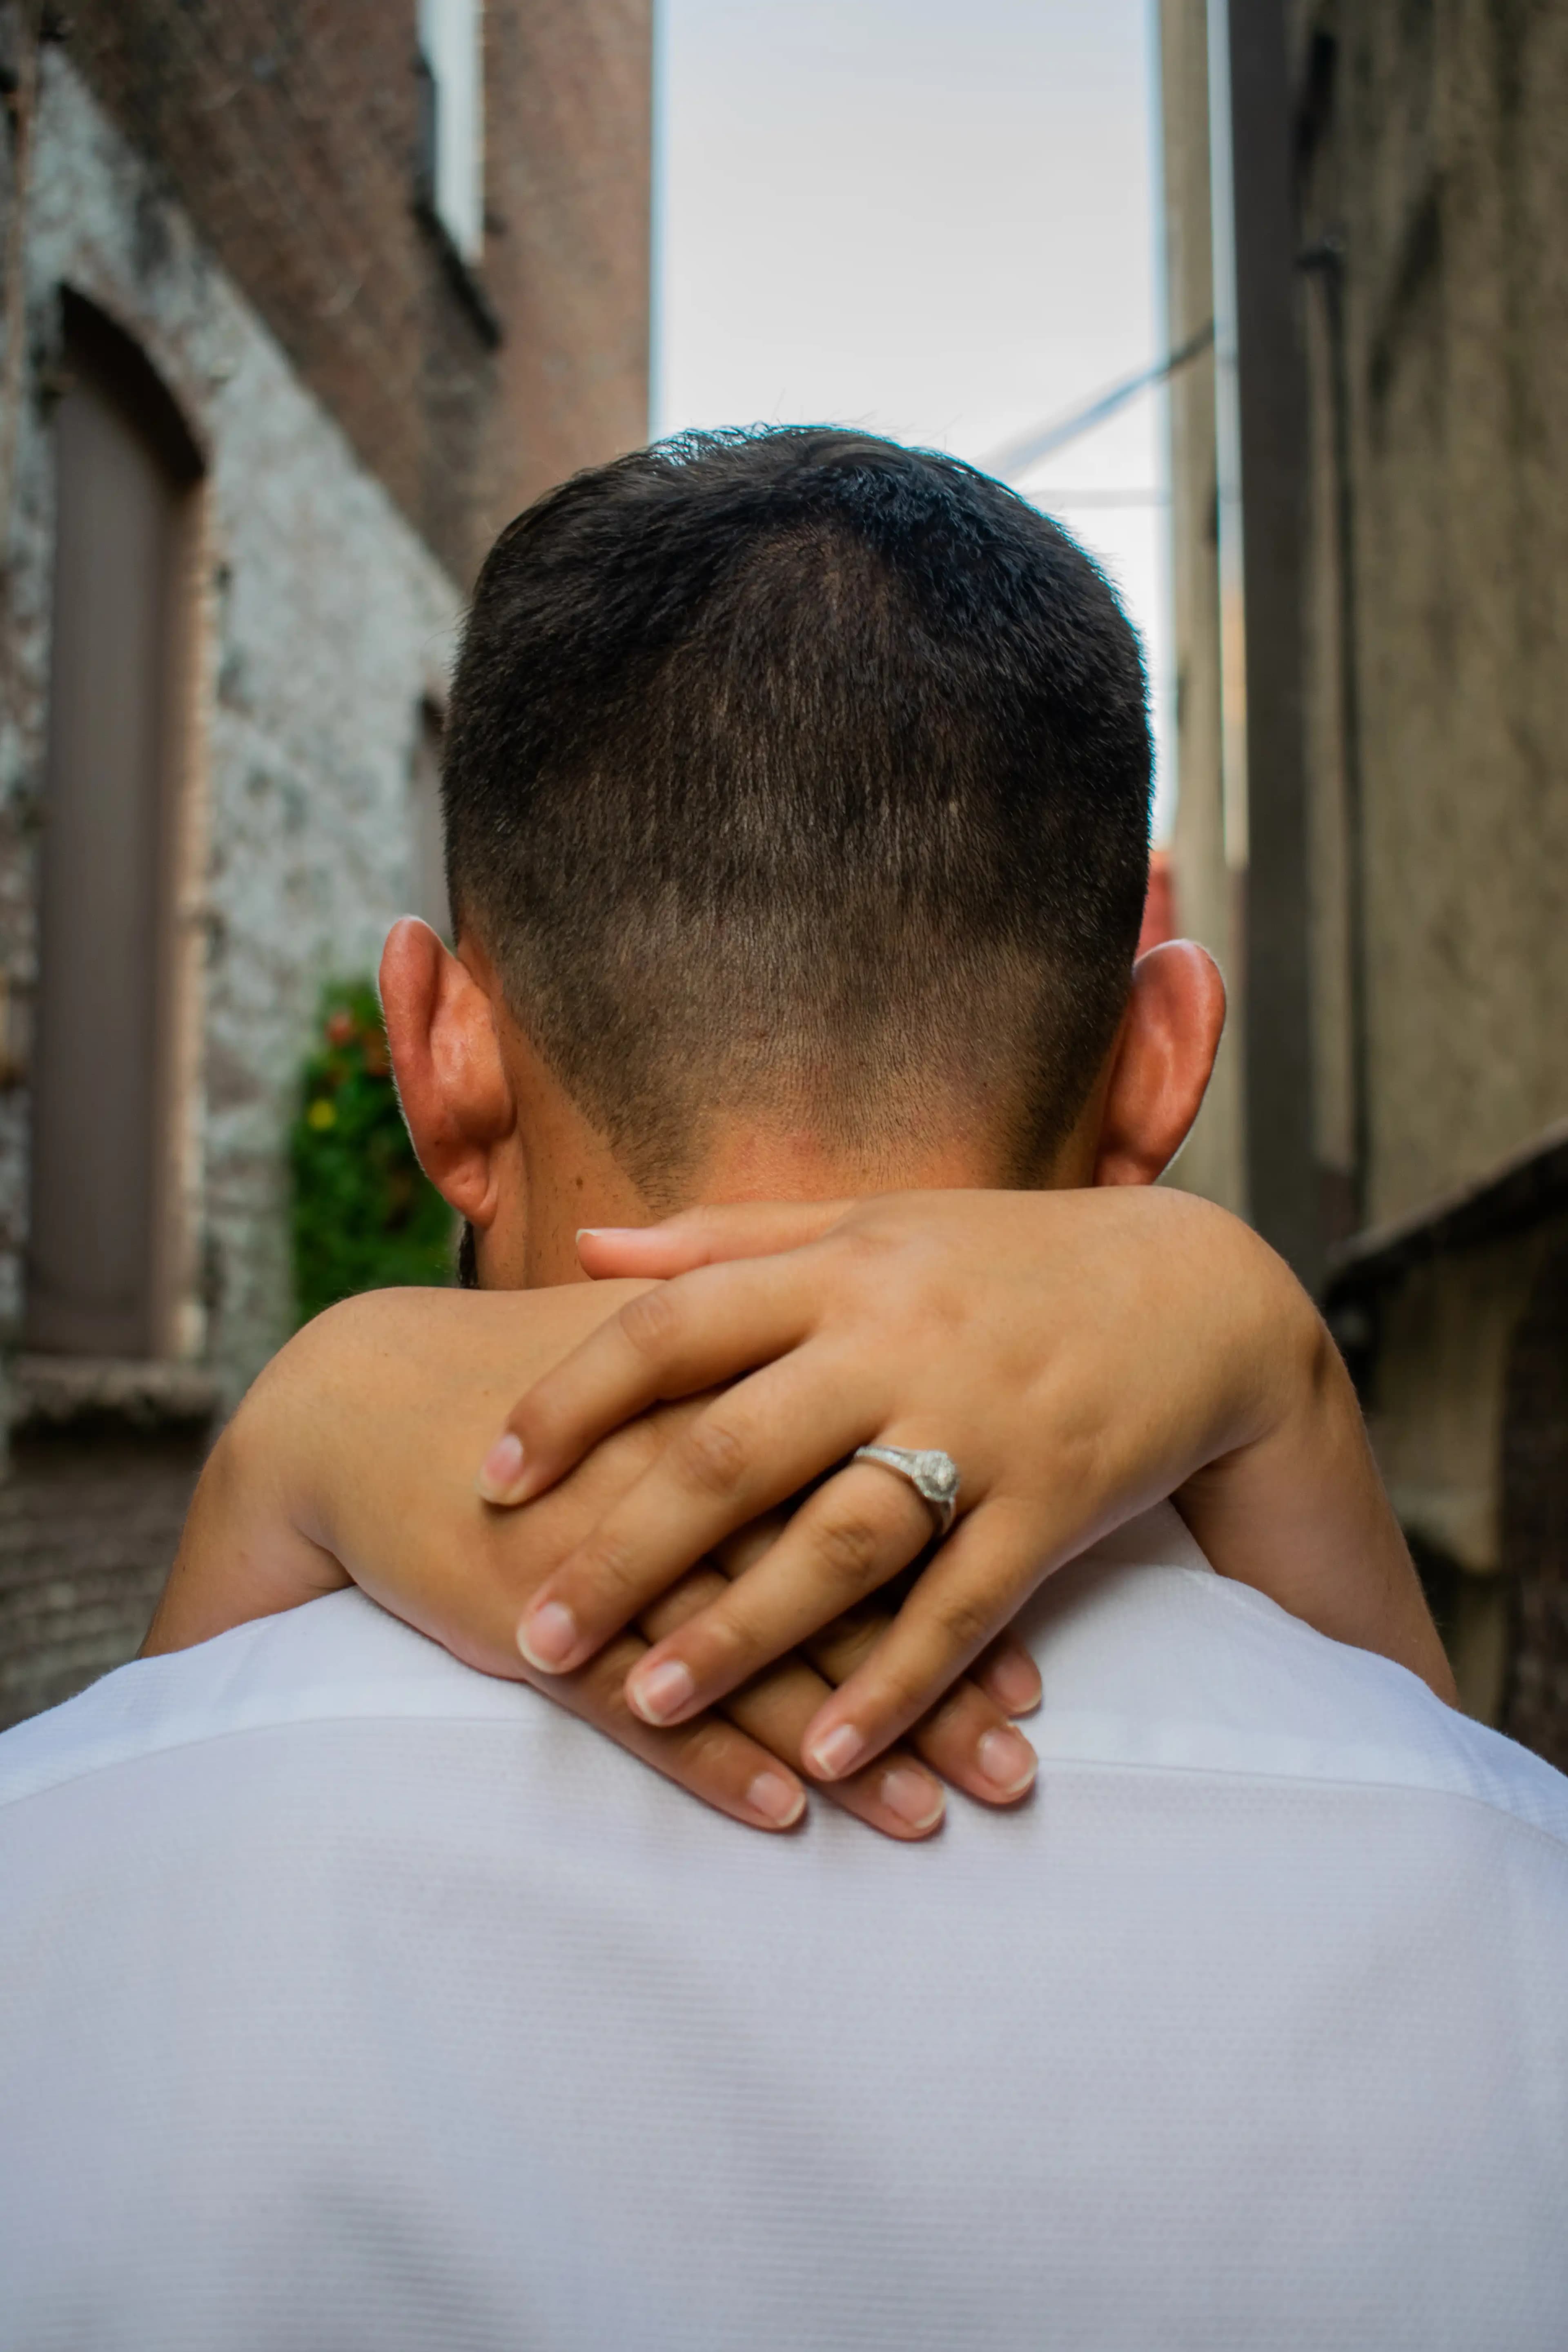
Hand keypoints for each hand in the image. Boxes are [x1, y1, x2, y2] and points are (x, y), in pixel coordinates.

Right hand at [146, 1286, 1038, 1839]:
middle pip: (838, 1593)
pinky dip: (712, 1761)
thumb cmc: (525, 1379)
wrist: (364, 1407)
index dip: (962, 1579)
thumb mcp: (648, 1346)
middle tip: (1025, 1761)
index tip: (1039, 1659)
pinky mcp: (538, 1618)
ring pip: (755, 1663)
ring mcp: (611, 1554)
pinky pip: (640, 1703)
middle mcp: (686, 1477)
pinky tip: (786, 1812)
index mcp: (730, 1396)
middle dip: (935, 1685)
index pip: (875, 1495)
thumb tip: (870, 1377)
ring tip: (937, 1817)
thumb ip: (759, 1357)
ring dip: (848, 1746)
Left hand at [480, 1187, 1452, 1785]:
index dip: (573, 1398)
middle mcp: (899, 1344)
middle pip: (735, 1453)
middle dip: (623, 1551)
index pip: (677, 1327)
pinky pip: (962, 1609)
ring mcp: (982, 1427)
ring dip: (739, 1636)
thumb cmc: (1007, 1256)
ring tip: (642, 1706)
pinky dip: (895, 1685)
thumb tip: (588, 1247)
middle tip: (531, 1634)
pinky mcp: (1054, 1504)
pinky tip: (827, 1755)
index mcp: (841, 1270)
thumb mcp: (870, 1220)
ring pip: (839, 1544)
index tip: (490, 1473)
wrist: (1200, 1290)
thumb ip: (727, 1237)